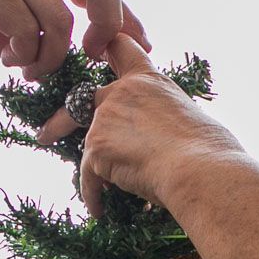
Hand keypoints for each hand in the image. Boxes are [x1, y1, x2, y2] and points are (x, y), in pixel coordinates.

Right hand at [0, 0, 147, 79]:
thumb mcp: (8, 7)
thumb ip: (41, 20)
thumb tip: (77, 51)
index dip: (123, 14)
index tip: (136, 45)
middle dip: (105, 26)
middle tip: (89, 56)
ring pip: (61, 21)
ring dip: (50, 57)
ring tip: (29, 68)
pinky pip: (27, 31)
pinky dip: (24, 55)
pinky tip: (9, 60)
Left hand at [41, 35, 245, 215]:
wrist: (200, 170)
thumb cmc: (211, 151)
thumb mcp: (190, 119)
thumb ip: (168, 120)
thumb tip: (170, 142)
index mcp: (149, 80)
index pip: (120, 46)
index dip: (104, 47)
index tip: (92, 54)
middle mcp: (121, 92)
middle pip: (82, 98)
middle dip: (63, 119)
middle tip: (48, 132)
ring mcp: (104, 119)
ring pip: (87, 144)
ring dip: (90, 169)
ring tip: (95, 194)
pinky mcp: (95, 149)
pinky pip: (88, 178)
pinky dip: (94, 196)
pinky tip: (100, 212)